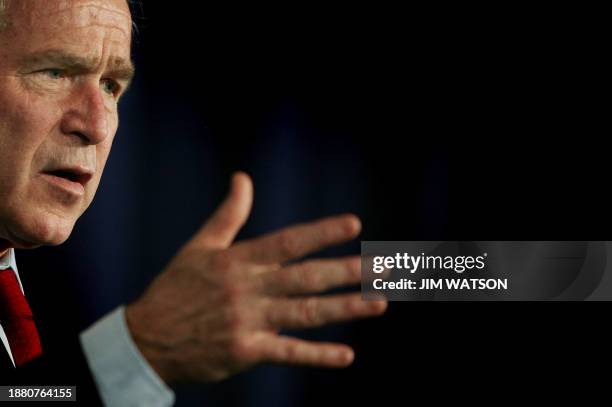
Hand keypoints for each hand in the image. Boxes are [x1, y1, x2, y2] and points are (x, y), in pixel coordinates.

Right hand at [125, 172, 386, 382]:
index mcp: (239, 260)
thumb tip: (243, 178)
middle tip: (386, 266)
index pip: (288, 242)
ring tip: (380, 303)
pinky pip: (288, 353)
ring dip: (345, 308)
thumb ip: (228, 214)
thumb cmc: (175, 288)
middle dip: (348, 271)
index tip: (354, 225)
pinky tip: (346, 355)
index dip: (321, 233)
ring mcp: (249, 321)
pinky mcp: (245, 352)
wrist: (145, 338)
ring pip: (305, 313)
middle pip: (307, 278)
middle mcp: (248, 288)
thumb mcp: (199, 246)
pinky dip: (317, 355)